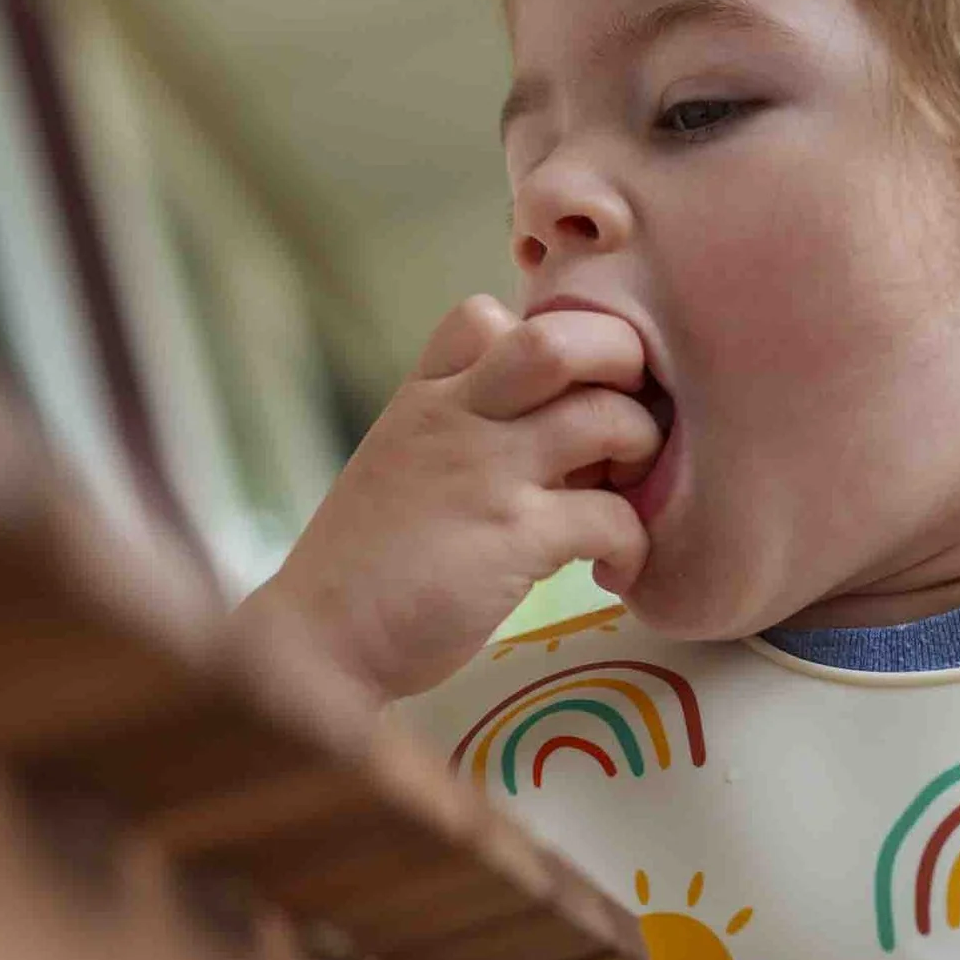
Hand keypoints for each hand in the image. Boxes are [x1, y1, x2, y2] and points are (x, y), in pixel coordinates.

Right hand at [241, 296, 658, 705]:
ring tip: (630, 491)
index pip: (486, 316)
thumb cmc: (362, 567)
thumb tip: (545, 428)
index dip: (539, 339)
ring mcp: (487, 474)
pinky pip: (612, 516)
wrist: (319, 644)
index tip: (557, 392)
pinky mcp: (515, 538)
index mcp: (423, 398)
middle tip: (628, 416)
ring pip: (605, 416)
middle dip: (618, 366)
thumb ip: (455, 433)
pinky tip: (613, 568)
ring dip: (640, 448)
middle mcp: (456, 418)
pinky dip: (634, 543)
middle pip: (559, 341)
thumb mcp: (396, 465)